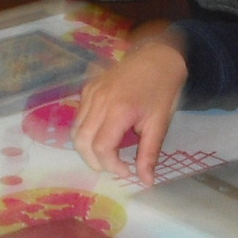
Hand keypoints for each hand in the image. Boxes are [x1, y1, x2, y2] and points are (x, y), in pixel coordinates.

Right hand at [73, 26, 186, 184]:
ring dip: (86, 148)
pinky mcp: (87, 88)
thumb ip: (149, 154)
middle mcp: (98, 101)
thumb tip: (145, 182)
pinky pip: (79, 116)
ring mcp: (90, 93)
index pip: (101, 147)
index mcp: (119, 110)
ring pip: (75, 130)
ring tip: (105, 155)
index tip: (126, 172)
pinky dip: (85, 131)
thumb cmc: (163, 89)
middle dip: (94, 161)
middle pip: (81, 142)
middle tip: (112, 167)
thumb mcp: (160, 123)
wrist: (158, 56)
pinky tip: (102, 134)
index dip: (110, 166)